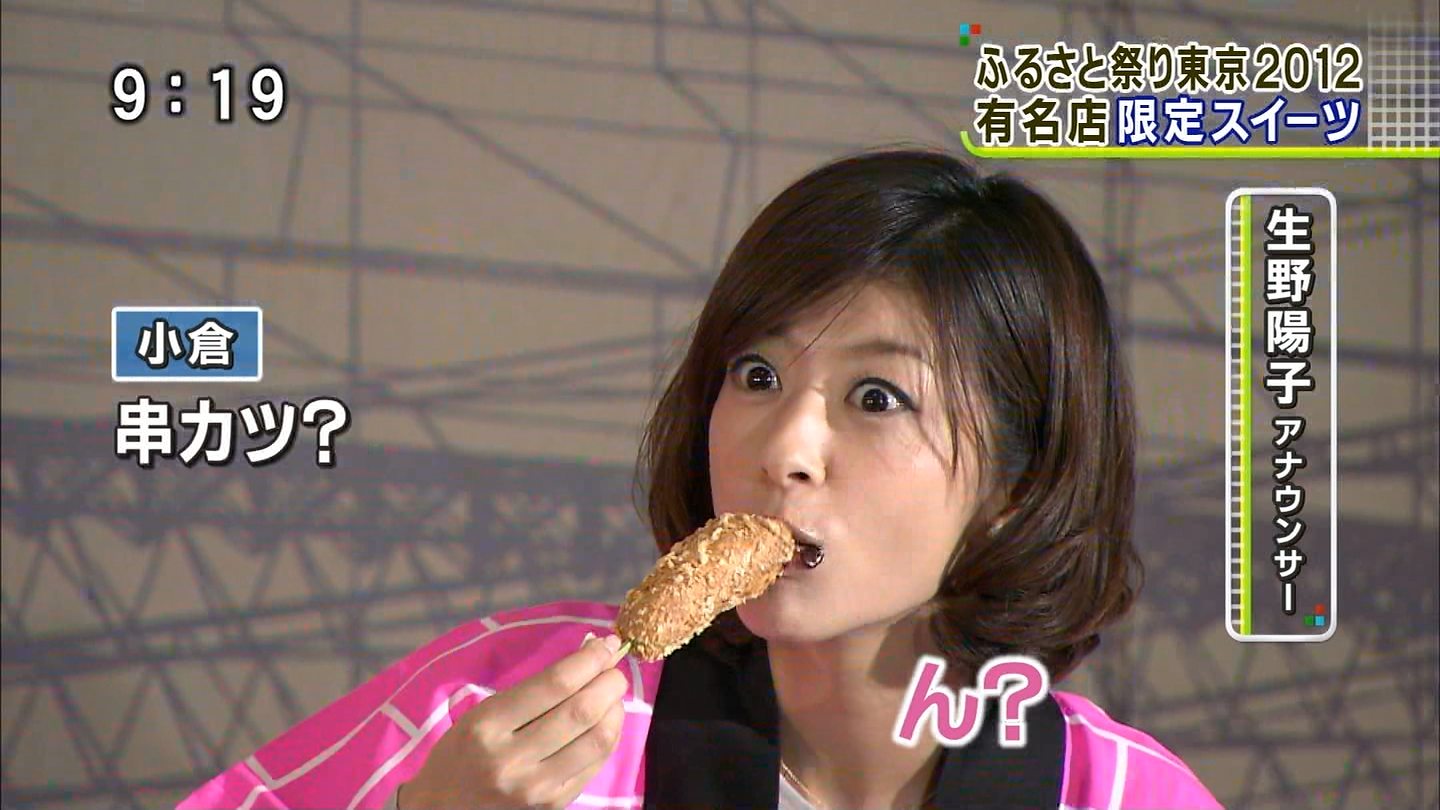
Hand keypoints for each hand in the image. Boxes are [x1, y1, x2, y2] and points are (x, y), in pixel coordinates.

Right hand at [398, 633, 629, 809]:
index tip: (604, 644)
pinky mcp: (554, 804)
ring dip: (616, 709)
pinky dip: (610, 736)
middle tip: (613, 669)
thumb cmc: (463, 752)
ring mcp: (536, 787)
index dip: (589, 660)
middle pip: (581, 711)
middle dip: (609, 682)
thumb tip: (589, 653)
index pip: (554, 684)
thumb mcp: (485, 712)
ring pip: (598, 740)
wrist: (444, 808)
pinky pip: (596, 764)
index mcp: (488, 724)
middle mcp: (512, 758)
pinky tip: (607, 721)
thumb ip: (535, 688)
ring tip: (612, 695)